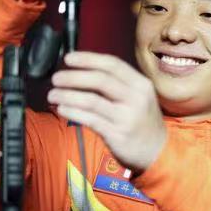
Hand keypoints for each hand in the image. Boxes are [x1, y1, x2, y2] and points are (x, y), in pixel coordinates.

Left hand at [47, 52, 166, 172]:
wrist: (158, 151)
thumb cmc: (142, 121)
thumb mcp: (139, 97)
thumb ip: (117, 84)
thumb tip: (82, 71)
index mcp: (141, 84)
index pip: (112, 65)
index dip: (88, 59)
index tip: (68, 58)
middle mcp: (136, 98)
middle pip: (100, 80)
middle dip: (73, 77)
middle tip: (56, 78)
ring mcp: (127, 117)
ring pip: (91, 100)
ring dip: (67, 95)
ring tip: (52, 95)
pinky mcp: (118, 134)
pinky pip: (90, 119)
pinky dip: (72, 112)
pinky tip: (62, 109)